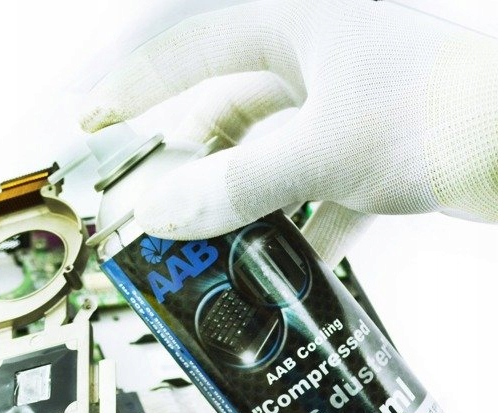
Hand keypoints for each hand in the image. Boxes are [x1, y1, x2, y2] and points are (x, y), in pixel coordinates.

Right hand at [81, 0, 497, 262]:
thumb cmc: (434, 116)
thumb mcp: (316, 150)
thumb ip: (231, 186)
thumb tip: (157, 215)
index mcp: (294, 26)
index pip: (188, 49)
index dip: (133, 87)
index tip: (91, 120)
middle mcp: (318, 61)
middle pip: (228, 116)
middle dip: (190, 169)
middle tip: (152, 216)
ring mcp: (350, 107)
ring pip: (272, 160)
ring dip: (244, 210)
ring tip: (208, 255)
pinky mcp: (378, 151)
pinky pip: (321, 193)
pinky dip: (305, 234)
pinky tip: (287, 275)